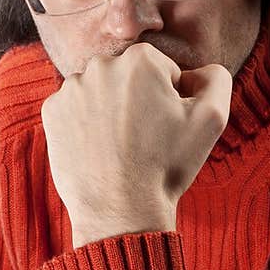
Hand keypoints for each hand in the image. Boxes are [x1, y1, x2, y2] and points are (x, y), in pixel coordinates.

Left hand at [40, 44, 232, 232]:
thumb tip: (198, 72)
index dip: (172, 102)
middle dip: (139, 102)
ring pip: (102, 93)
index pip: (164, 72)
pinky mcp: (53, 112)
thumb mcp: (212, 119)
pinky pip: (76, 111)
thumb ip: (216, 79)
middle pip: (130, 79)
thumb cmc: (167, 165)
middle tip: (146, 141)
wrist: (121, 210)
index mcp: (141, 60)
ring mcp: (72, 88)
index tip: (167, 128)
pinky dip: (87, 126)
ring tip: (122, 148)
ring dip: (112, 113)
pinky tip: (99, 150)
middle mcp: (101, 65)